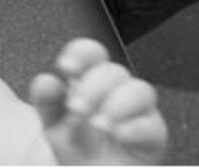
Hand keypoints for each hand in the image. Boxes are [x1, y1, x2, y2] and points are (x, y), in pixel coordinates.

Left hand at [30, 38, 167, 164]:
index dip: (81, 54)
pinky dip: (134, 128)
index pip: (92, 53)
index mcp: (92, 79)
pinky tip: (116, 133)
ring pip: (141, 92)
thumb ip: (46, 99)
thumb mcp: (52, 121)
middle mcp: (117, 91)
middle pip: (114, 71)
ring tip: (96, 124)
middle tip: (75, 108)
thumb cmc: (74, 145)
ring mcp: (138, 113)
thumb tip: (47, 81)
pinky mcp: (152, 140)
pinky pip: (152, 127)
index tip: (65, 67)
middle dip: (93, 87)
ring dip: (116, 104)